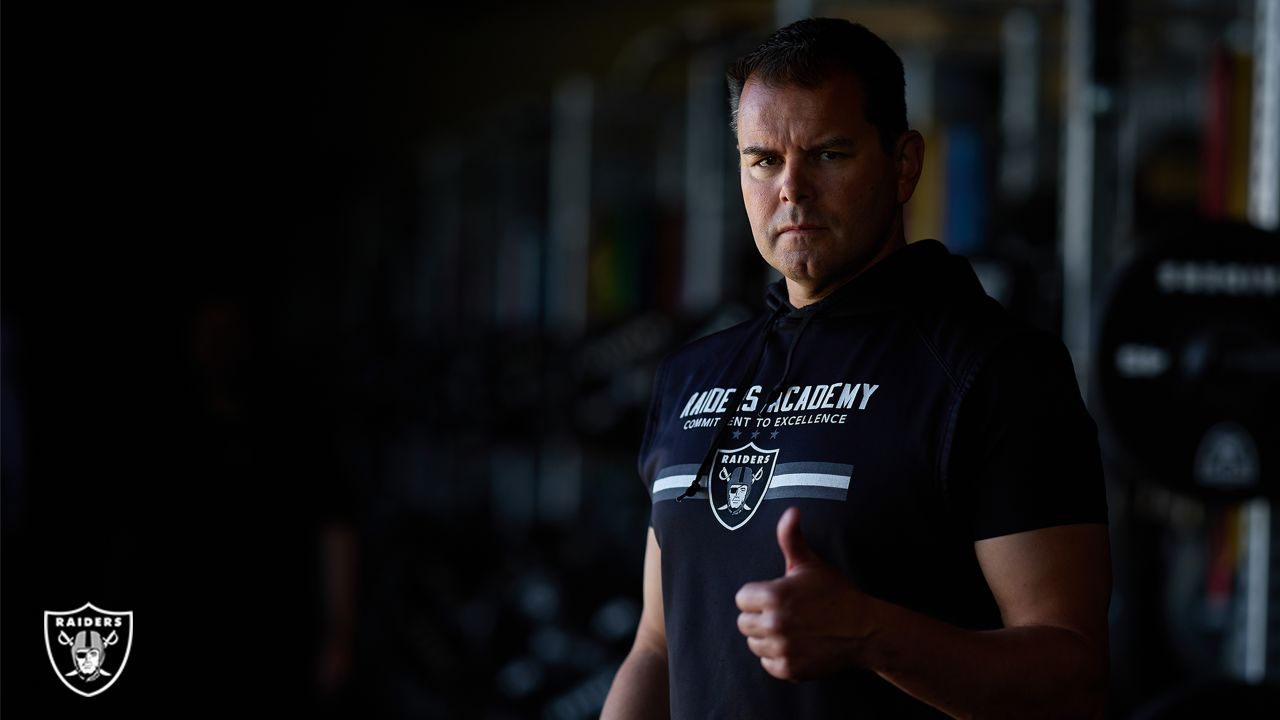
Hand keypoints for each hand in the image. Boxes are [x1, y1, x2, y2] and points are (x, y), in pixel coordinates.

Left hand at [735, 507, 872, 680]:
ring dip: (768, 638)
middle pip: (743, 623)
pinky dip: (779, 658)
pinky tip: (797, 645)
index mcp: (772, 595)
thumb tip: (791, 511)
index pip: (742, 598)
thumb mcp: (811, 563)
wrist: (865, 630)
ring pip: (754, 644)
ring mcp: (781, 649)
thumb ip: (791, 537)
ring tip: (792, 629)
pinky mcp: (789, 669)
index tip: (777, 596)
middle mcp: (773, 623)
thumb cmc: (836, 594)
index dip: (758, 596)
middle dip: (760, 617)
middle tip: (785, 613)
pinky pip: (768, 664)